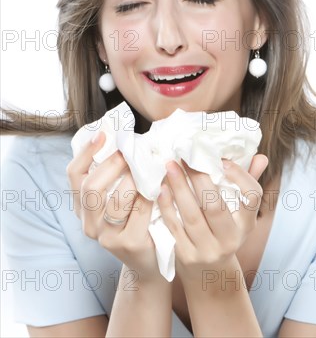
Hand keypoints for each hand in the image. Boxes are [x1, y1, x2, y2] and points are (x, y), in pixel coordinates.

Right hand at [66, 132, 161, 281]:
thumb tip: (126, 140)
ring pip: (116, 200)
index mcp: (83, 208)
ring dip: (133, 180)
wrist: (151, 262)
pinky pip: (140, 212)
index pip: (74, 175)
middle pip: (91, 187)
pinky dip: (151, 195)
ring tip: (147, 170)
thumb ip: (116, 176)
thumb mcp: (120, 198)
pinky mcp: (129, 243)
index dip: (86, 153)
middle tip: (130, 153)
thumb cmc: (137, 219)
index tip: (102, 135)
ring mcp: (107, 237)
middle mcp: (89, 223)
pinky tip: (160, 187)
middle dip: (113, 165)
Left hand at [157, 155, 267, 282]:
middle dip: (199, 178)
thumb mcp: (240, 214)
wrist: (209, 273)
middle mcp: (230, 240)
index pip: (252, 198)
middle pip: (215, 206)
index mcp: (246, 225)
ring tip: (170, 166)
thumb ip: (248, 184)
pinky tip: (162, 189)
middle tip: (185, 156)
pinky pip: (174, 227)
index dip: (240, 177)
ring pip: (192, 216)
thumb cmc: (224, 232)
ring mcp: (207, 250)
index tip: (222, 161)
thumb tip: (261, 157)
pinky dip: (167, 206)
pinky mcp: (186, 255)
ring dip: (179, 188)